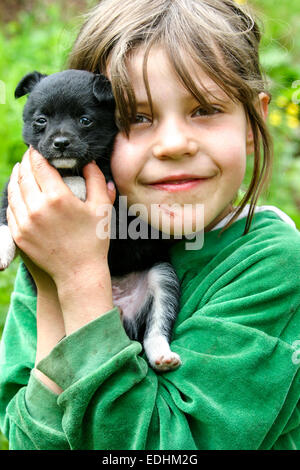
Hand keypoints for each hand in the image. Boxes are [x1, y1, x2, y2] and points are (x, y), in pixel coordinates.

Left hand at [7, 147, 115, 286]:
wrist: (79, 273)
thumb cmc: (93, 240)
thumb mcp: (101, 208)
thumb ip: (96, 180)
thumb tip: (89, 162)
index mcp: (57, 197)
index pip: (40, 165)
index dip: (37, 153)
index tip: (38, 148)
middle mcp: (37, 207)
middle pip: (23, 175)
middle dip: (25, 162)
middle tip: (29, 155)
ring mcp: (24, 222)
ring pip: (13, 191)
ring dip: (15, 176)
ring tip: (20, 169)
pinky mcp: (18, 235)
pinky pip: (10, 209)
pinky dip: (12, 196)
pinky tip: (17, 192)